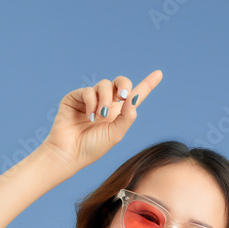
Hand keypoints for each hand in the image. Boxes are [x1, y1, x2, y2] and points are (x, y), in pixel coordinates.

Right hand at [40, 71, 163, 171]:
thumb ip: (127, 117)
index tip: (159, 74)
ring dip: (105, 100)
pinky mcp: (76, 97)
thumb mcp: (115, 134)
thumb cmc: (92, 148)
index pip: (135, 96)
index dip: (147, 84)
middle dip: (124, 85)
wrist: (69, 153)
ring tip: (99, 117)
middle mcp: (106, 103)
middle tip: (123, 97)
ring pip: (105, 85)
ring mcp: (90, 99)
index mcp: (118, 113)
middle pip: (120, 83)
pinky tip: (89, 116)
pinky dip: (91, 102)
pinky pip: (89, 90)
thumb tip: (133, 98)